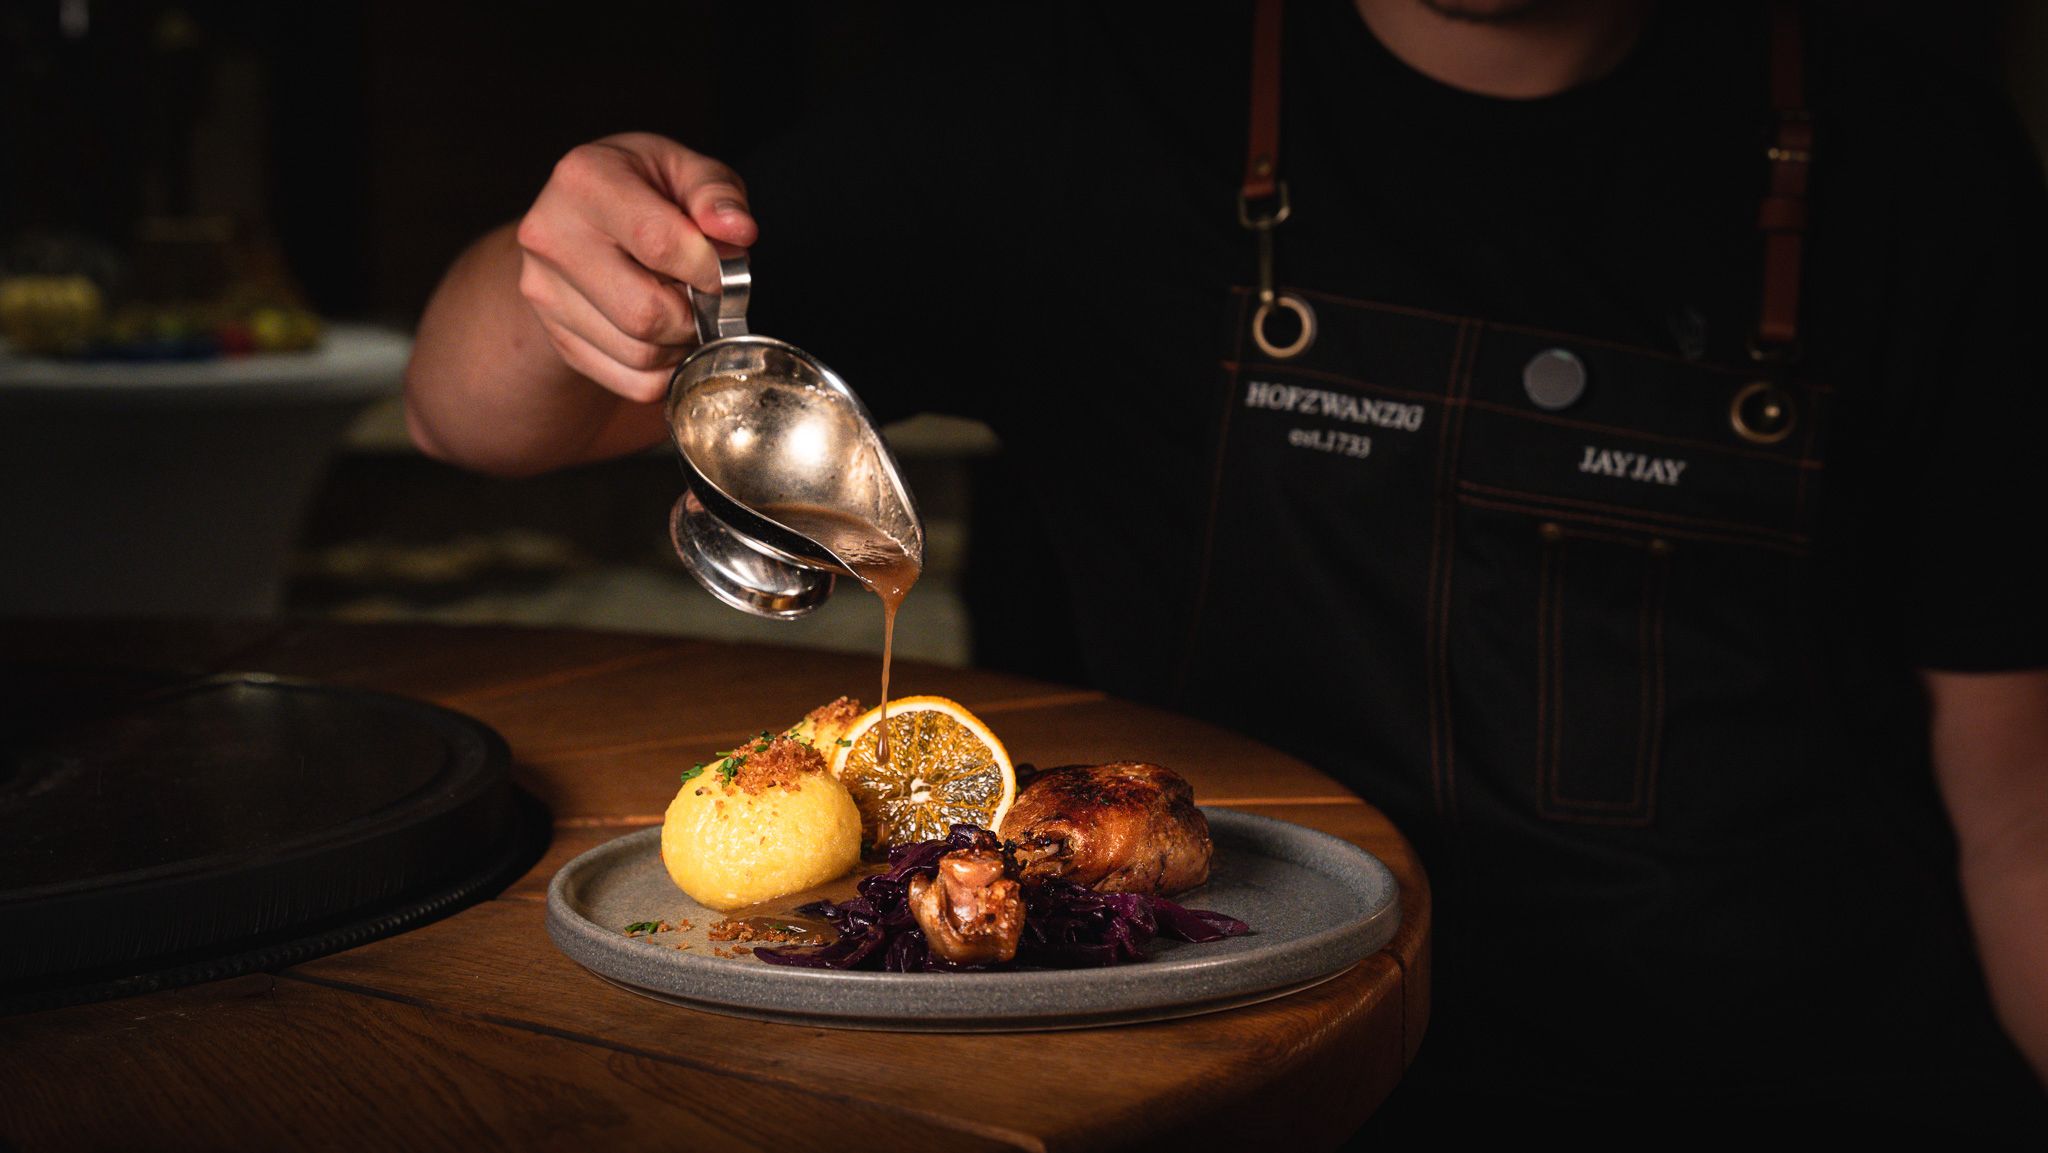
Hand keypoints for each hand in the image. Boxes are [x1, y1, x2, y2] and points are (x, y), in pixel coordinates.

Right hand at [514, 132, 758, 403]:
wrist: (584, 218)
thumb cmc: (645, 188)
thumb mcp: (685, 168)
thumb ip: (716, 193)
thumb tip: (739, 231)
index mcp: (583, 180)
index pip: (658, 243)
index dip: (708, 268)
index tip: (725, 270)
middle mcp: (550, 237)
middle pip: (644, 312)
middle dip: (696, 315)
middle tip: (708, 297)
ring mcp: (544, 293)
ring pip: (640, 355)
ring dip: (682, 344)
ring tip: (687, 309)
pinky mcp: (556, 338)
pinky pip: (631, 384)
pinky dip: (666, 371)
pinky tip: (668, 336)